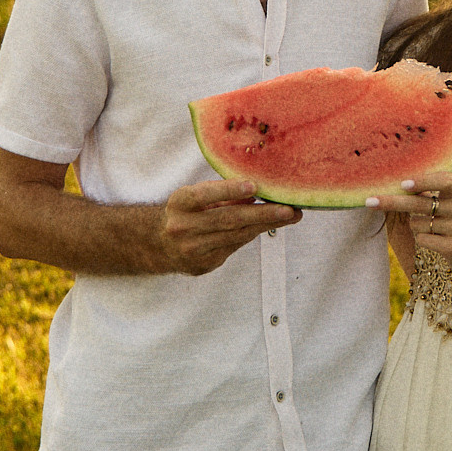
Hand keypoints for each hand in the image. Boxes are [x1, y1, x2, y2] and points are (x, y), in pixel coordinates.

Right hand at [156, 179, 301, 274]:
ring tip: (290, 216)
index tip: (254, 186)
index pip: (204, 195)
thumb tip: (256, 192)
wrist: (161, 245)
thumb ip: (222, 194)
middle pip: (228, 220)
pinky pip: (234, 247)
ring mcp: (192, 248)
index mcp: (180, 203)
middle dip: (261, 214)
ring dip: (265, 226)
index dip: (229, 190)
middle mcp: (183, 227)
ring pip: (236, 236)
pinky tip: (269, 226)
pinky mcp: (203, 264)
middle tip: (288, 209)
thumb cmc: (187, 212)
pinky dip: (251, 234)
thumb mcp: (196, 197)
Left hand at [373, 170, 451, 294]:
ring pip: (418, 224)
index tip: (404, 183)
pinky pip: (423, 240)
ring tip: (432, 229)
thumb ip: (429, 193)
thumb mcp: (451, 203)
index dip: (424, 181)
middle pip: (420, 203)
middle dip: (392, 202)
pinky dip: (422, 239)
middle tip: (370, 201)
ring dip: (416, 226)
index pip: (444, 180)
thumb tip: (394, 185)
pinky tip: (436, 241)